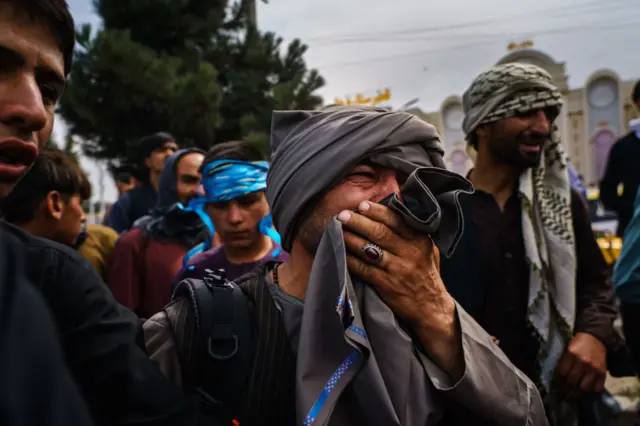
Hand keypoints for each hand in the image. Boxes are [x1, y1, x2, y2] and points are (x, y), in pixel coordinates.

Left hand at [337, 200, 462, 377]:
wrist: (431, 307)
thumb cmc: (426, 274)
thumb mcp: (428, 250)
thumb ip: (413, 232)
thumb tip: (393, 212)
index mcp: (419, 241)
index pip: (396, 220)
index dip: (377, 211)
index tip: (362, 205)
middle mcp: (410, 253)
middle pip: (380, 232)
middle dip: (359, 221)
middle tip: (343, 215)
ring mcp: (398, 270)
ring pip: (369, 250)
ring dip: (351, 239)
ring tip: (338, 231)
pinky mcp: (387, 285)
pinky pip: (364, 269)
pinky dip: (351, 260)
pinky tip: (342, 253)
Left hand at [553, 332, 606, 400]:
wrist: (595, 338)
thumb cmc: (578, 344)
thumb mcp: (567, 349)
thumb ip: (564, 362)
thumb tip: (558, 378)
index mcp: (571, 354)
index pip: (562, 373)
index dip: (557, 381)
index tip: (554, 387)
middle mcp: (582, 362)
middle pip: (571, 381)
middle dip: (565, 389)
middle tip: (562, 394)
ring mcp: (593, 368)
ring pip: (583, 387)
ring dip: (577, 393)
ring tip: (572, 397)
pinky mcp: (602, 373)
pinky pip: (597, 388)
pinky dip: (591, 392)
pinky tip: (585, 393)